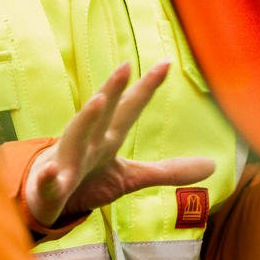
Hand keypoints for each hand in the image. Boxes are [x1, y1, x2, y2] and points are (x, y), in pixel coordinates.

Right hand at [24, 60, 215, 227]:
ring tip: (98, 101)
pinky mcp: (51, 186)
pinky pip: (50, 181)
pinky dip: (49, 177)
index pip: (130, 108)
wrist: (45, 197)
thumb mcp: (131, 176)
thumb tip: (214, 166)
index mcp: (108, 137)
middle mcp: (89, 142)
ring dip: (86, 118)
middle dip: (113, 88)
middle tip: (125, 65)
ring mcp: (68, 161)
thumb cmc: (87, 177)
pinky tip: (52, 174)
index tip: (166, 62)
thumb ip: (169, 170)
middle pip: (104, 113)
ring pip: (76, 136)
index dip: (147, 87)